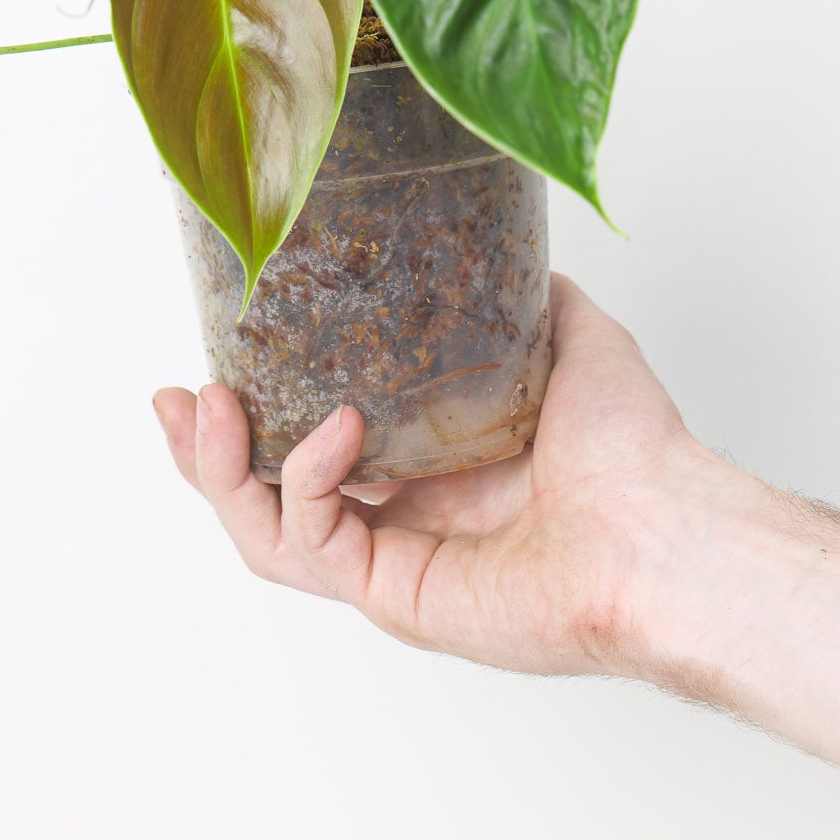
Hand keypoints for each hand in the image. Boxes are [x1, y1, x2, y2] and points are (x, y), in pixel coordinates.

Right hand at [152, 272, 729, 677]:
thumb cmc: (634, 444)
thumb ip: (519, 296)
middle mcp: (402, 516)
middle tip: (176, 400)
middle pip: (268, 494)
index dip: (256, 407)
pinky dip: (303, 480)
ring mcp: (394, 560)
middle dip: (205, 452)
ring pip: (268, 529)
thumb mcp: (568, 336)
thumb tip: (491, 243)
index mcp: (428, 465)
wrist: (664, 522)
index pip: (314, 442)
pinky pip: (315, 541)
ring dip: (219, 470)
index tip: (213, 361)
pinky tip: (329, 429)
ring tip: (200, 410)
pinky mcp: (395, 595)